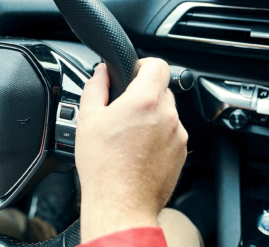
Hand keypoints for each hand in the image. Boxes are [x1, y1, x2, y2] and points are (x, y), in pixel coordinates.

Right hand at [75, 58, 187, 242]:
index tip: (131, 74)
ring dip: (151, 117)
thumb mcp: (88, 119)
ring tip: (128, 136)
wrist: (120, 204)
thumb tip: (102, 72)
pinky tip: (137, 150)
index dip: (142, 65)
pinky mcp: (181, 153)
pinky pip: (171, 134)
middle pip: (161, 89)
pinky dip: (157, 136)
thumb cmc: (103, 166)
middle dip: (143, 95)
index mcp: (145, 100)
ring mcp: (177, 135)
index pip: (157, 64)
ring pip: (167, 113)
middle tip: (122, 111)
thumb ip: (95, 87)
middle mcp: (167, 115)